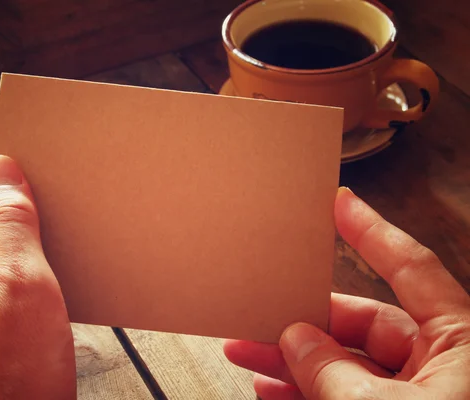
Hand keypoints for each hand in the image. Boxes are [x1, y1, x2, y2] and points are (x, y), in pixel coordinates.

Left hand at [0, 156, 75, 398]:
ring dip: (11, 288)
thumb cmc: (12, 386)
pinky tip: (23, 339)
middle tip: (45, 282)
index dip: (13, 212)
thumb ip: (11, 224)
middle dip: (15, 253)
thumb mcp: (26, 288)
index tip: (43, 230)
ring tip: (37, 315)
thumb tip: (0, 170)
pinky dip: (2, 317)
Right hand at [224, 187, 469, 399]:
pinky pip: (343, 396)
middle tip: (260, 316)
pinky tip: (270, 387)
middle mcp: (440, 362)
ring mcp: (416, 394)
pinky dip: (305, 391)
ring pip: (343, 363)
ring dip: (292, 361)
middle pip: (361, 323)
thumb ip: (334, 371)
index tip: (339, 202)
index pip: (411, 268)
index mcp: (461, 342)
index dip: (372, 232)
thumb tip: (295, 340)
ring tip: (244, 353)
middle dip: (303, 323)